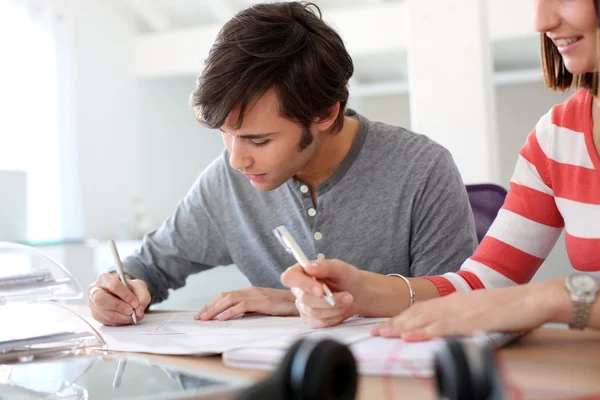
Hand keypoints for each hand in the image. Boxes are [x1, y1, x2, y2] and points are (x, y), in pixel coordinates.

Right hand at [88, 272, 150, 325]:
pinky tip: (126, 319)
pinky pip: (106, 321)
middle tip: (131, 311)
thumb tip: (138, 311)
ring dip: (121, 317)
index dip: (125, 295)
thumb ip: (142, 296)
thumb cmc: (128, 288)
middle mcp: (95, 290)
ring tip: (132, 316)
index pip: (113, 285)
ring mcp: (93, 303)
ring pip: (105, 313)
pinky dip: (119, 322)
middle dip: (119, 307)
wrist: (123, 294)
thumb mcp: (139, 287)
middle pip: (102, 299)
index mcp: (105, 278)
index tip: (135, 303)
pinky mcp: (96, 315)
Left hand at [194, 287, 298, 320]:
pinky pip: (242, 306)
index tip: (202, 313)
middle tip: (198, 317)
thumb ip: (250, 309)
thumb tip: (235, 317)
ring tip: (205, 318)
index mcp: (250, 291)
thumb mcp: (263, 307)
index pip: (226, 295)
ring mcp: (256, 295)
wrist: (301, 301)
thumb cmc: (284, 306)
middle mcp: (251, 291)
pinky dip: (230, 312)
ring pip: (230, 299)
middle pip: (224, 296)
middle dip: (209, 307)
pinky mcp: (262, 301)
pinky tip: (222, 319)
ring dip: (215, 309)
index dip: (213, 304)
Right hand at [281, 259, 362, 327]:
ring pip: (314, 312)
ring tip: (348, 299)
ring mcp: (303, 306)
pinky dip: (335, 316)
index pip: (289, 278)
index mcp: (300, 272)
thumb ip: (325, 266)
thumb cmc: (345, 277)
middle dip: (328, 299)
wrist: (356, 293)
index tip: (320, 289)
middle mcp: (298, 290)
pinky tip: (342, 308)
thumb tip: (308, 267)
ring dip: (335, 307)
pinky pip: (320, 322)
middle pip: (304, 299)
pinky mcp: (310, 319)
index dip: (302, 284)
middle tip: (348, 296)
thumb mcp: (339, 268)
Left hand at [371, 281, 562, 340]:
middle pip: (417, 313)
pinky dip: (425, 333)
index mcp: (453, 300)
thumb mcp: (478, 308)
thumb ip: (460, 315)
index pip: (421, 308)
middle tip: (375, 332)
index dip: (401, 317)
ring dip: (402, 328)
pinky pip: (443, 328)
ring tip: (384, 334)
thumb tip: (446, 326)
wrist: (531, 299)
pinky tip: (411, 338)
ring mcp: (461, 311)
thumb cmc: (508, 307)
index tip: (385, 325)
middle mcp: (453, 303)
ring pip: (425, 320)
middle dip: (395, 323)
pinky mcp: (471, 321)